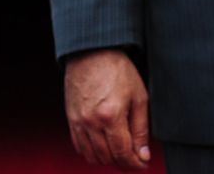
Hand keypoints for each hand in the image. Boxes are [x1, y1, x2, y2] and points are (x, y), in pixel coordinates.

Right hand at [63, 48, 150, 168]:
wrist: (92, 51)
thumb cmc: (116, 68)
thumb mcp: (139, 97)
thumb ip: (141, 129)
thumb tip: (143, 154)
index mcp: (111, 116)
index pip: (123, 154)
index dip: (136, 164)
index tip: (142, 163)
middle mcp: (91, 122)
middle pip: (108, 158)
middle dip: (124, 163)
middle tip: (134, 157)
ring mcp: (78, 121)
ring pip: (92, 156)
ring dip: (108, 159)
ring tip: (119, 150)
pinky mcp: (70, 118)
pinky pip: (79, 146)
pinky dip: (91, 151)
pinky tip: (102, 144)